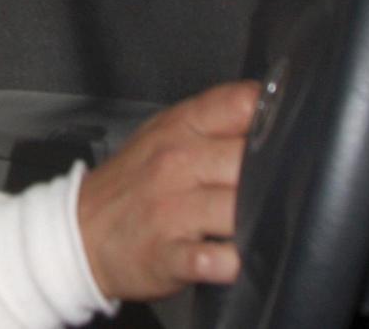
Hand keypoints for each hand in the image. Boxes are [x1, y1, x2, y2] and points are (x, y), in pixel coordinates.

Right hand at [78, 80, 259, 299]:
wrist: (79, 231)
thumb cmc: (131, 185)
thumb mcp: (162, 136)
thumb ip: (212, 123)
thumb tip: (272, 114)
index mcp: (178, 130)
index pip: (238, 104)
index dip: (273, 117)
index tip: (289, 132)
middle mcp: (175, 164)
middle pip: (248, 161)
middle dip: (273, 177)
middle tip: (277, 189)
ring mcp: (170, 210)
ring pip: (236, 209)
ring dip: (256, 221)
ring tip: (259, 227)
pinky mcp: (167, 255)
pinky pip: (212, 260)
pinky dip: (229, 263)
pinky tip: (232, 260)